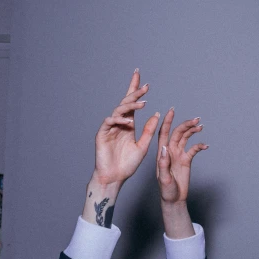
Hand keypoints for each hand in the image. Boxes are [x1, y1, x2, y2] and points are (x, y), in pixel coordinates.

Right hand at [92, 69, 159, 186]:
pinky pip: (109, 122)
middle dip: (135, 93)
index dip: (136, 91)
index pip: (133, 104)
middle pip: (126, 103)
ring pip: (119, 110)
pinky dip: (119, 119)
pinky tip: (129, 121)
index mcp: (128, 124)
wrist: (115, 178)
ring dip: (131, 105)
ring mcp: (109, 128)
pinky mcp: (102, 134)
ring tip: (143, 103)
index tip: (144, 80)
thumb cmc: (128, 164)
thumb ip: (149, 131)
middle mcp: (119, 124)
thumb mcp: (143, 146)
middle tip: (146, 86)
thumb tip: (156, 114)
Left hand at [156, 108, 206, 204]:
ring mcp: (178, 155)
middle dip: (185, 124)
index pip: (164, 133)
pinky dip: (199, 145)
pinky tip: (205, 146)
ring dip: (192, 131)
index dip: (167, 121)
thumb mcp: (163, 178)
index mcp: (162, 153)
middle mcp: (170, 151)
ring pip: (185, 138)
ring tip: (200, 126)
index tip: (172, 110)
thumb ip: (163, 164)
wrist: (174, 199)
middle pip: (177, 133)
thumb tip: (165, 148)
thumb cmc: (166, 191)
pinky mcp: (186, 160)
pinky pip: (193, 149)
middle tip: (196, 119)